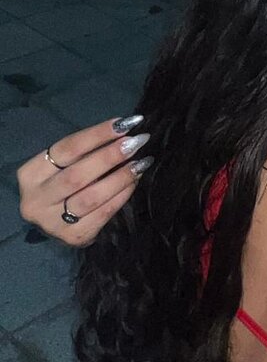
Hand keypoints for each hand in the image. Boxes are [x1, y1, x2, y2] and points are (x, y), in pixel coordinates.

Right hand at [16, 117, 151, 245]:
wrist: (54, 221)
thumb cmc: (62, 182)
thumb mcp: (64, 164)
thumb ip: (85, 151)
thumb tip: (124, 132)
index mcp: (31, 174)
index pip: (67, 149)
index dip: (97, 134)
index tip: (124, 124)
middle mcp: (36, 200)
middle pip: (77, 175)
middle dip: (110, 156)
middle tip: (136, 142)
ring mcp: (52, 222)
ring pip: (91, 197)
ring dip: (120, 177)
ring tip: (141, 162)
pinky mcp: (73, 237)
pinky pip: (103, 213)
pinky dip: (121, 195)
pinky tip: (134, 182)